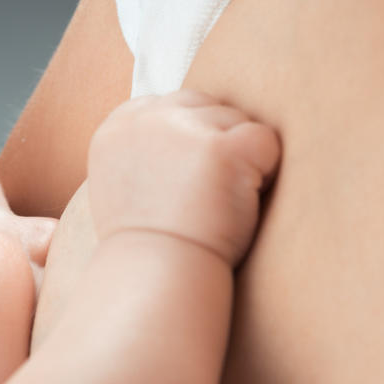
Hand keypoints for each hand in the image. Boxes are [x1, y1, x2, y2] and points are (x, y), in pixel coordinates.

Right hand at [87, 90, 280, 265]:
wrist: (155, 279)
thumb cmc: (148, 248)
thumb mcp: (124, 187)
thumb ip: (145, 149)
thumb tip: (188, 132)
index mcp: (117, 128)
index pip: (173, 105)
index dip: (193, 140)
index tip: (189, 182)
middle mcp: (146, 120)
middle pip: (209, 107)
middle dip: (219, 145)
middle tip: (210, 197)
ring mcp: (183, 130)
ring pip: (238, 122)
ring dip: (242, 161)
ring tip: (220, 205)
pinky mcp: (221, 149)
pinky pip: (265, 141)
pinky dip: (266, 173)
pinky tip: (243, 205)